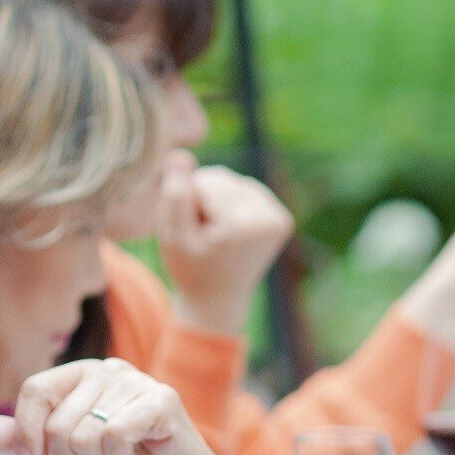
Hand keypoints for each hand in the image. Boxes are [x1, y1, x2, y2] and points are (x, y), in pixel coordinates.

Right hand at [158, 159, 295, 336]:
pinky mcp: (281, 217)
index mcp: (243, 226)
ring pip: (231, 181)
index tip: (195, 236)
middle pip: (220, 178)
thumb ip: (175, 196)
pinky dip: (232, 204)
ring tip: (216, 234)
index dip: (189, 205)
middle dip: (203, 201)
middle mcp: (269, 219)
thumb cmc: (190, 270)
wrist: (218, 299)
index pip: (203, 183)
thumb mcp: (172, 236)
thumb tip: (182, 154)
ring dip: (216, 202)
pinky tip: (229, 230)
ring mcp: (279, 218)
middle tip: (205, 236)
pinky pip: (245, 189)